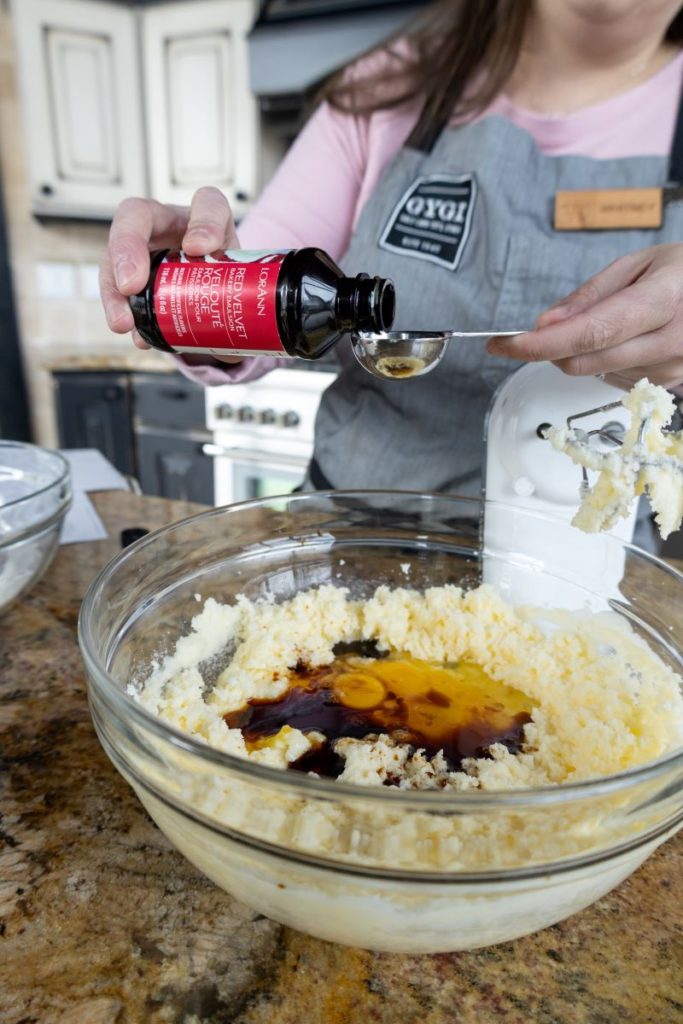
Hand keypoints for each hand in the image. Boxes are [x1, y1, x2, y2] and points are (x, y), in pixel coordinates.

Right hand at [100, 186, 241, 360]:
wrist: (220, 297)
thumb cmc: (231, 282)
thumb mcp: (246, 287)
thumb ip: (248, 305)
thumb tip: (242, 343)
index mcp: (207, 219)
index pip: (208, 203)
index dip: (203, 221)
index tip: (200, 248)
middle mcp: (170, 225)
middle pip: (137, 215)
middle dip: (128, 247)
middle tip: (131, 284)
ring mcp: (145, 247)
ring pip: (114, 254)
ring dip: (113, 290)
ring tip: (124, 322)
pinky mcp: (128, 272)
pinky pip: (113, 287)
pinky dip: (119, 311)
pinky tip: (135, 335)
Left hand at [487, 243, 682, 388]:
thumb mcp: (639, 264)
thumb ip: (590, 295)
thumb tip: (545, 324)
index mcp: (663, 300)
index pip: (590, 333)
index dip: (541, 344)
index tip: (504, 344)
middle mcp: (671, 341)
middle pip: (586, 360)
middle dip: (550, 349)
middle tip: (535, 331)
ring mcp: (672, 368)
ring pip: (595, 372)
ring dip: (581, 353)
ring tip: (610, 320)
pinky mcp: (667, 384)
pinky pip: (614, 378)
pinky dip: (604, 360)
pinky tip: (626, 338)